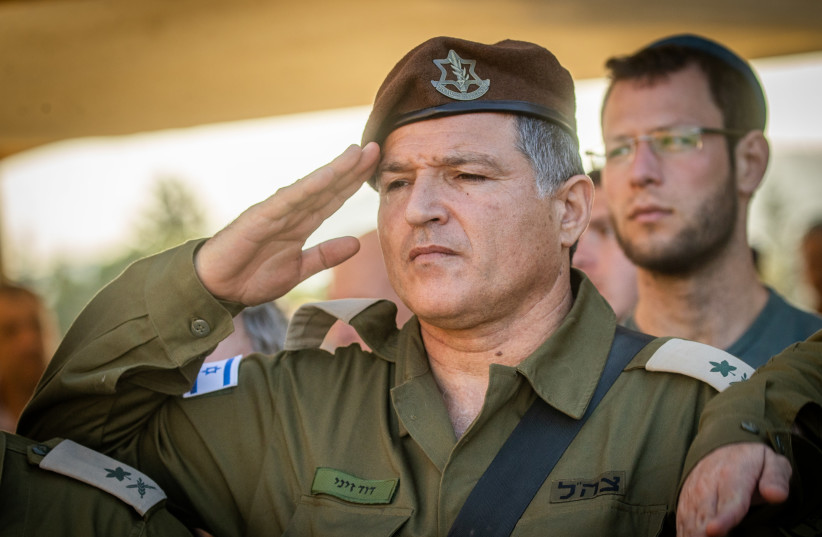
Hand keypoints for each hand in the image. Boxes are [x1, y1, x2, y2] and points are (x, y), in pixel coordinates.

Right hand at [195, 143, 380, 304]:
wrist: (217, 288)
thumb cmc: (251, 276)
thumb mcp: (299, 270)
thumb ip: (325, 256)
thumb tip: (357, 244)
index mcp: (300, 223)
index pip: (333, 198)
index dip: (355, 182)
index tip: (377, 166)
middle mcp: (291, 212)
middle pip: (328, 186)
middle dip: (353, 168)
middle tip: (376, 147)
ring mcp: (276, 212)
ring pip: (312, 187)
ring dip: (336, 169)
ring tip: (358, 152)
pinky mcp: (260, 217)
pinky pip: (290, 199)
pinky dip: (310, 186)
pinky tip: (330, 175)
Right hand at [676, 443, 791, 535]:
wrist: (725, 447)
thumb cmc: (753, 461)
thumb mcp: (773, 462)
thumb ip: (776, 478)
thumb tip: (776, 495)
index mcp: (733, 475)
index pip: (729, 501)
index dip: (723, 518)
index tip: (714, 530)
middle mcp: (709, 484)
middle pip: (705, 514)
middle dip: (702, 531)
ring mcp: (695, 492)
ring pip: (690, 517)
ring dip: (693, 533)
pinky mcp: (687, 499)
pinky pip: (682, 517)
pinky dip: (684, 530)